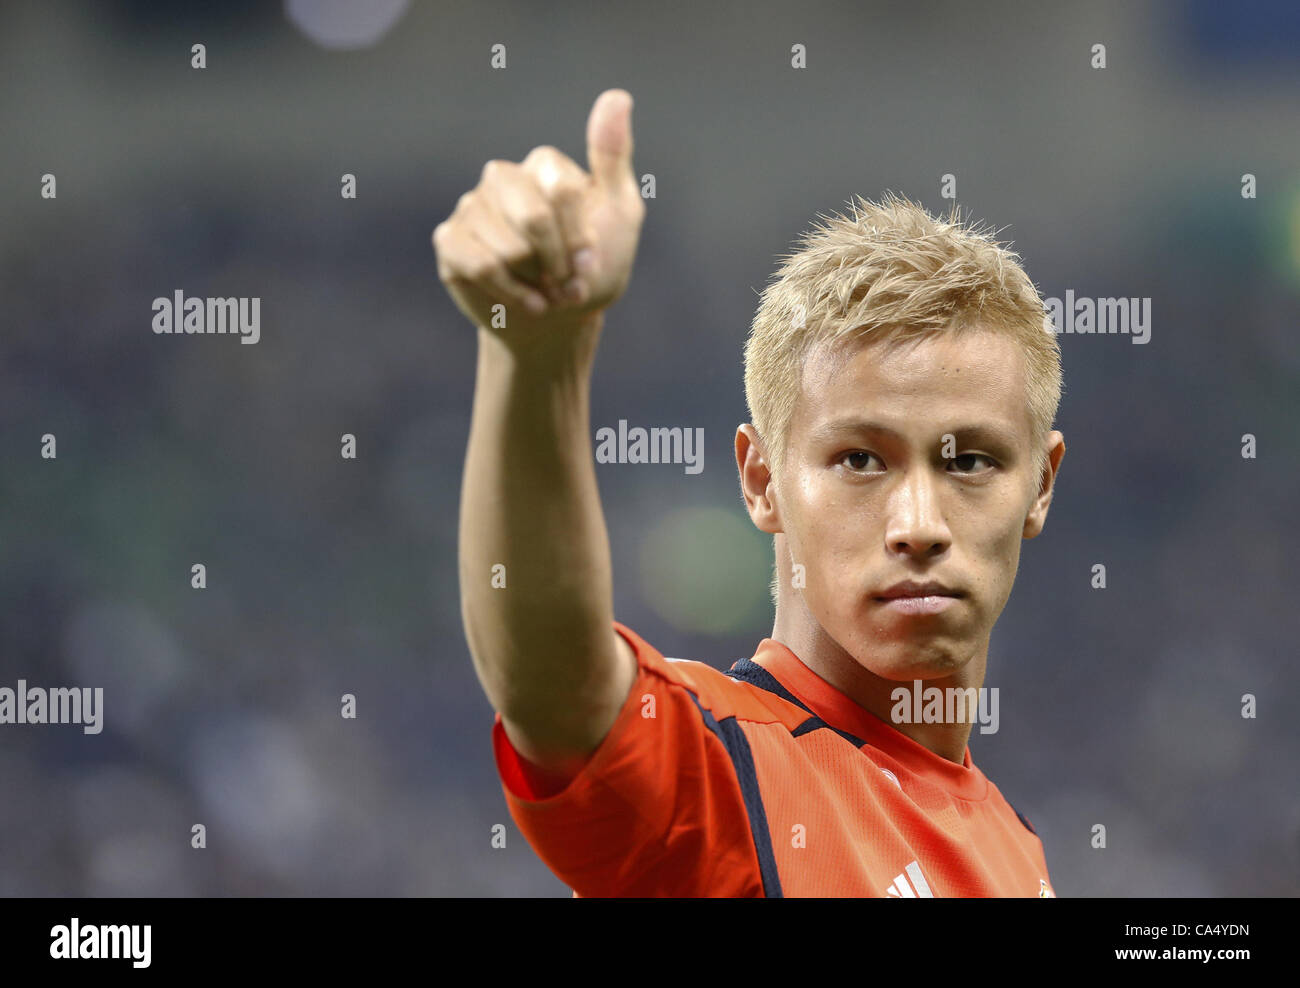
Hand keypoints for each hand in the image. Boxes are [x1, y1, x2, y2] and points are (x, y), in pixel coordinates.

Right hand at [433, 88, 645, 345]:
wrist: (559, 319)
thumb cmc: (592, 266)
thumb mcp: (620, 212)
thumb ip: (613, 157)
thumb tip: (618, 96)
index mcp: (543, 165)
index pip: (563, 192)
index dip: (582, 240)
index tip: (590, 264)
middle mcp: (502, 177)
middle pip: (534, 218)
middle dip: (559, 264)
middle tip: (568, 284)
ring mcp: (472, 207)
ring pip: (509, 249)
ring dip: (537, 285)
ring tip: (546, 293)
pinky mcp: (450, 241)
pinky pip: (479, 266)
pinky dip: (511, 294)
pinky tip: (525, 302)